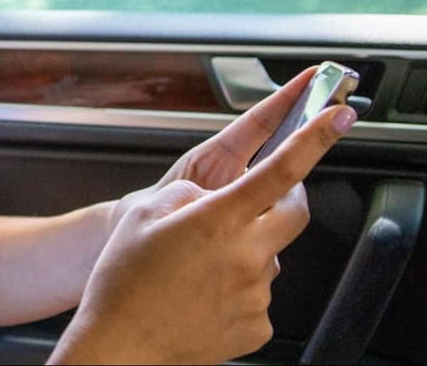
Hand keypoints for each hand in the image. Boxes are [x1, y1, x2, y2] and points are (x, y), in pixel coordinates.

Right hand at [53, 68, 356, 363]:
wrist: (123, 346)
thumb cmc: (125, 283)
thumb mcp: (142, 215)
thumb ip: (186, 193)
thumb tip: (210, 199)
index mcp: (218, 219)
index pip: (281, 171)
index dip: (314, 140)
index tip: (337, 118)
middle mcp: (247, 255)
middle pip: (293, 213)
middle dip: (284, 198)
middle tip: (255, 201)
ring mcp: (256, 293)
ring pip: (268, 256)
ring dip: (245, 251)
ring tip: (196, 268)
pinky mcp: (257, 324)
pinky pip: (257, 294)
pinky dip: (236, 288)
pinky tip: (202, 294)